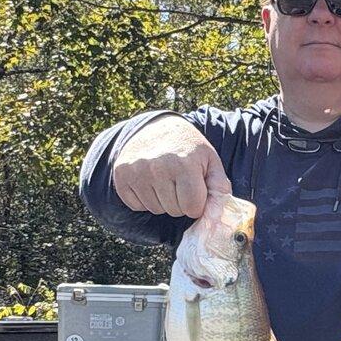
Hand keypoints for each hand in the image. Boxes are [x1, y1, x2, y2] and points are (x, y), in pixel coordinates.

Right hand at [112, 114, 231, 219]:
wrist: (156, 127)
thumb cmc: (187, 147)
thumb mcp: (210, 159)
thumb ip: (219, 186)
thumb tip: (218, 213)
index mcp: (184, 164)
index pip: (192, 207)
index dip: (197, 202)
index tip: (195, 189)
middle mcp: (158, 168)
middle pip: (174, 211)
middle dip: (181, 202)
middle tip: (179, 182)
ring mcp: (137, 172)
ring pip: (156, 210)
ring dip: (163, 201)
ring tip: (165, 180)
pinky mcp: (121, 176)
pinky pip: (136, 206)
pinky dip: (145, 199)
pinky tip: (150, 181)